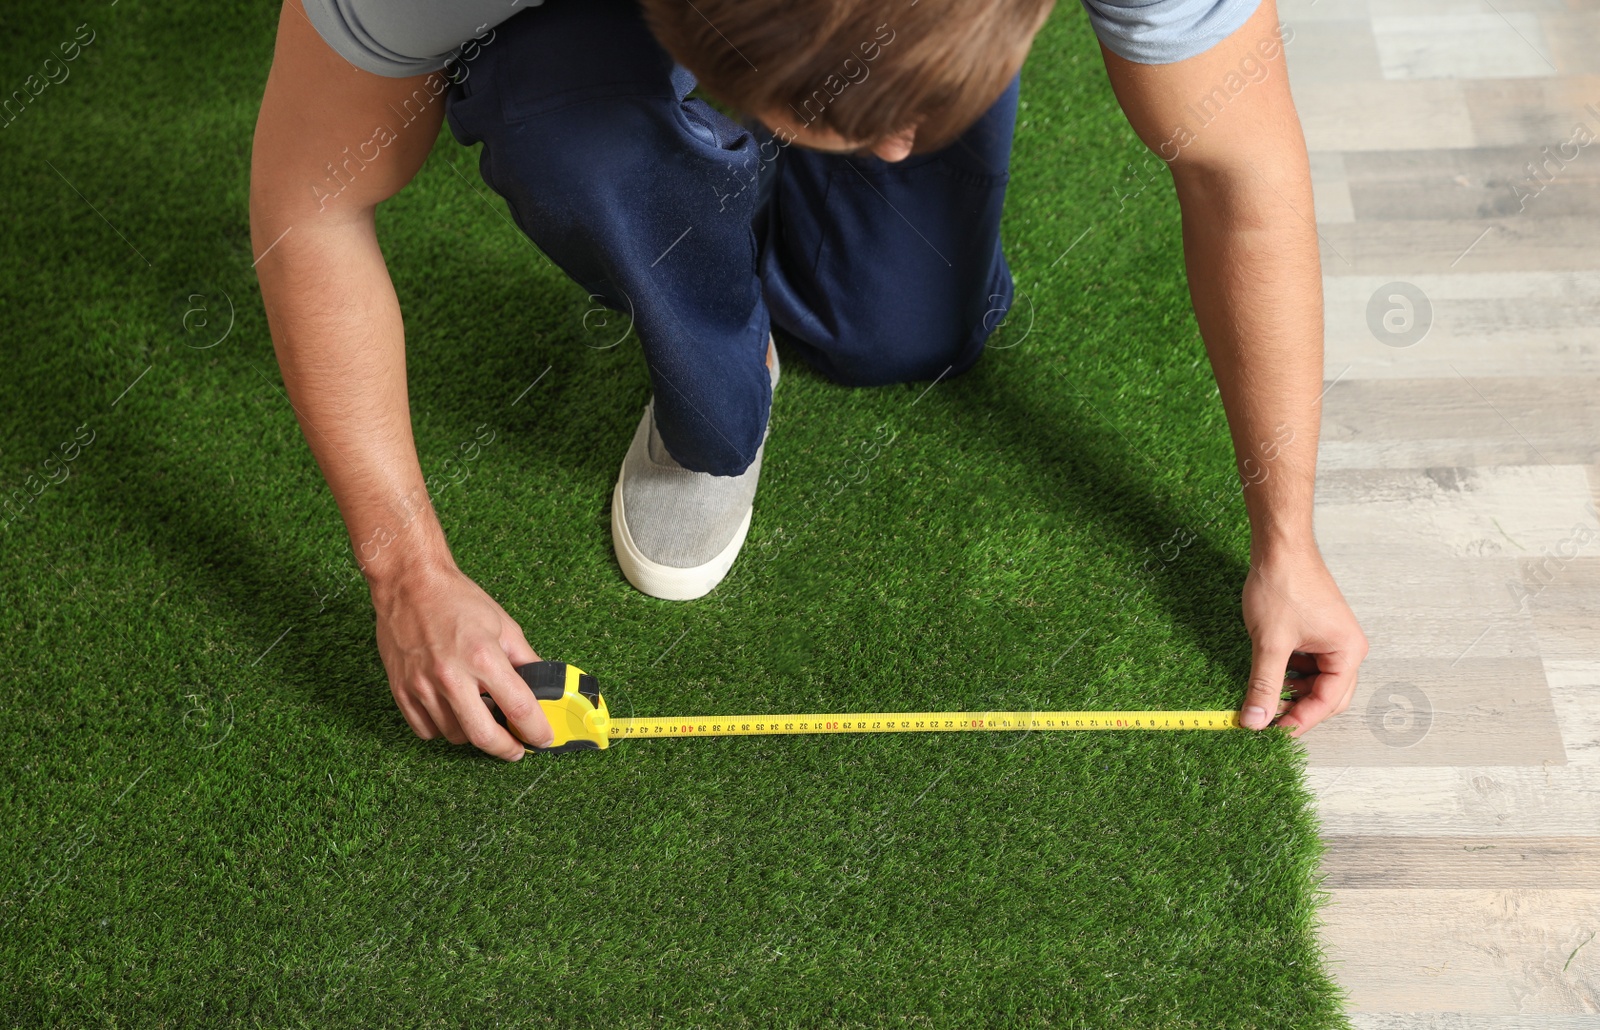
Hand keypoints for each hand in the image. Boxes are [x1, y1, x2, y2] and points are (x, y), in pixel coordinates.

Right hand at [371, 561, 552, 758]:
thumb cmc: (456, 600)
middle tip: (516, 748)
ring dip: (473, 733)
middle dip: (507, 749)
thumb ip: (525, 659)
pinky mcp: (401, 690)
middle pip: (484, 736)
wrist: (409, 583)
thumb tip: (543, 687)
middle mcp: (451, 675)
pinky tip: (453, 712)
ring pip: (455, 736)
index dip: (536, 730)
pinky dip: (444, 728)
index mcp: (483, 656)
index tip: (543, 738)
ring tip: (481, 715)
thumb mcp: (503, 625)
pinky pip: (426, 730)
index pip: (518, 708)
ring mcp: (422, 686)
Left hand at [1239, 542, 1367, 736]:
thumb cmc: (1283, 584)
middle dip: (1300, 709)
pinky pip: (1307, 663)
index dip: (1300, 721)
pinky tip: (1270, 672)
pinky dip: (1290, 673)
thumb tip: (1256, 721)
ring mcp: (1332, 638)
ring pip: (1316, 680)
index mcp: (1347, 652)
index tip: (1273, 733)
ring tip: (1265, 695)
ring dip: (1293, 691)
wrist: (1279, 545)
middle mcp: (1346, 647)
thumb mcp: (1270, 643)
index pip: (1328, 702)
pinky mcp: (1316, 630)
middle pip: (1328, 696)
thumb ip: (1264, 685)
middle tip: (1269, 720)